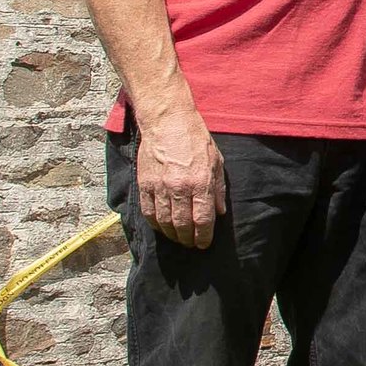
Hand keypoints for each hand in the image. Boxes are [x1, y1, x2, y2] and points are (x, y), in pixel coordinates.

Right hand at [133, 104, 228, 249]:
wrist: (167, 122)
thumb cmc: (195, 140)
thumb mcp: (216, 162)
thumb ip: (218, 189)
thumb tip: (220, 212)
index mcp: (200, 182)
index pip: (202, 220)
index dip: (203, 237)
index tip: (204, 244)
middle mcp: (179, 187)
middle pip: (182, 225)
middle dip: (188, 240)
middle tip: (191, 244)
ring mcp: (160, 187)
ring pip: (164, 222)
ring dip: (172, 235)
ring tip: (178, 238)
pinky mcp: (145, 184)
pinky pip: (148, 212)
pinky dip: (155, 224)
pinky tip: (161, 227)